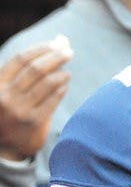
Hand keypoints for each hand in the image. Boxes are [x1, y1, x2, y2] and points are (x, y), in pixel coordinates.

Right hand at [0, 37, 72, 160]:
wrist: (4, 147)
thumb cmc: (10, 110)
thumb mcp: (10, 88)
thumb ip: (31, 66)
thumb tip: (62, 39)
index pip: (21, 59)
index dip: (41, 48)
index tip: (57, 43)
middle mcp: (6, 96)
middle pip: (36, 69)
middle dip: (55, 57)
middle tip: (69, 52)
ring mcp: (20, 110)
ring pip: (47, 83)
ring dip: (61, 73)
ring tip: (66, 72)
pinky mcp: (34, 123)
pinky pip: (53, 99)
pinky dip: (61, 89)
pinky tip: (64, 85)